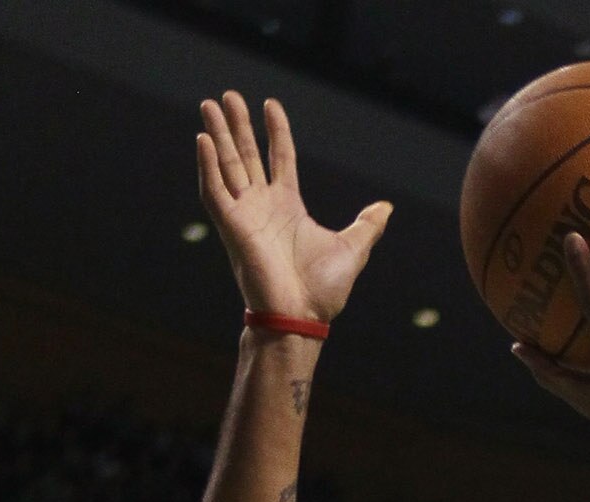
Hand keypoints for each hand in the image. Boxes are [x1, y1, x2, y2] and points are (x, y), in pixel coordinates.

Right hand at [197, 92, 389, 323]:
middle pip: (247, 156)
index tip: (270, 105)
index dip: (276, 132)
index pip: (279, 158)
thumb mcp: (353, 250)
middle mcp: (263, 207)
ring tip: (210, 104)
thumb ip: (367, 226)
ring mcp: (245, 216)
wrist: (301, 317)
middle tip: (228, 96)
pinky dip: (208, 165)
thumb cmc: (323, 291)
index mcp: (288, 207)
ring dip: (218, 135)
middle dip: (238, 126)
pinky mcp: (232, 228)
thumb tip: (386, 208)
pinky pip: (214, 191)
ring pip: (227, 165)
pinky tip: (204, 139)